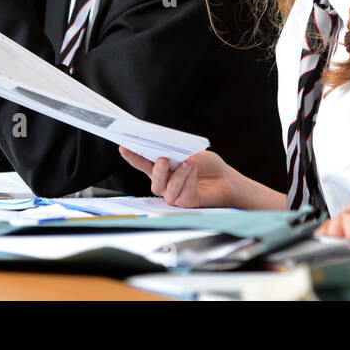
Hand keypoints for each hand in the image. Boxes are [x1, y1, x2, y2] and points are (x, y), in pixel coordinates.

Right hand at [119, 148, 239, 208]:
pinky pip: (183, 194)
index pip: (144, 164)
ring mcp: (175, 196)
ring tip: (188, 162)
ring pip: (168, 189)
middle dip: (158, 170)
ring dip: (178, 174)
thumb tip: (164, 146)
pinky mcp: (187, 203)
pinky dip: (188, 180)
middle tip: (163, 159)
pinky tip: (193, 169)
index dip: (133, 157)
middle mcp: (166, 184)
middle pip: (155, 181)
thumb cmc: (206, 166)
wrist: (226, 178)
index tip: (124, 147)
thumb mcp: (190, 152)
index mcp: (162, 170)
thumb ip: (176, 152)